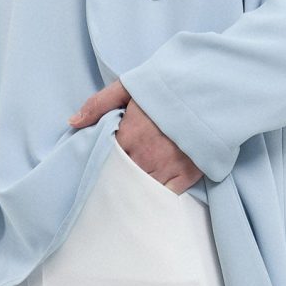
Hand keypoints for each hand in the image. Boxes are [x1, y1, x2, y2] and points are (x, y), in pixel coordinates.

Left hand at [68, 81, 204, 194]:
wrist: (212, 91)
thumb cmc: (169, 87)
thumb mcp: (129, 86)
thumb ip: (99, 104)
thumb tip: (73, 123)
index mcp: (128, 135)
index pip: (104, 160)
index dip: (99, 165)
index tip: (94, 169)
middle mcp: (145, 157)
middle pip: (120, 180)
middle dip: (114, 182)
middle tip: (106, 189)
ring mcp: (166, 168)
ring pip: (141, 191)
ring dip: (133, 192)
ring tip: (125, 197)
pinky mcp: (187, 175)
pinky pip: (165, 196)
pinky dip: (155, 198)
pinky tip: (148, 199)